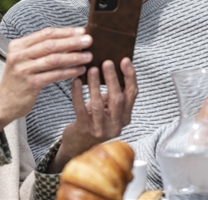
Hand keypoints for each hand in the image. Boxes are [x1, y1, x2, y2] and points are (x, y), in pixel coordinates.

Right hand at [0, 27, 92, 133]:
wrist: (4, 102)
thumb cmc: (19, 79)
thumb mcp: (25, 60)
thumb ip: (42, 50)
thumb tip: (71, 40)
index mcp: (18, 45)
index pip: (45, 34)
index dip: (65, 31)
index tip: (81, 30)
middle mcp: (19, 55)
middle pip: (50, 44)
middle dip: (72, 41)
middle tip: (89, 40)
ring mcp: (24, 69)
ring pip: (54, 60)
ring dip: (74, 57)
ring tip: (89, 56)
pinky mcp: (30, 84)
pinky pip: (54, 75)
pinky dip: (69, 72)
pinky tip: (80, 70)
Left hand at [49, 57, 137, 172]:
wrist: (79, 145)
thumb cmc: (94, 121)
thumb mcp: (108, 108)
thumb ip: (113, 92)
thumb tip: (111, 67)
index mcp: (125, 117)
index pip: (132, 94)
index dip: (130, 76)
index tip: (125, 61)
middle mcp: (116, 125)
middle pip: (117, 99)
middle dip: (112, 78)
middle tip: (107, 62)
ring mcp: (100, 129)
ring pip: (98, 104)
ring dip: (94, 84)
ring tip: (91, 69)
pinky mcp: (84, 129)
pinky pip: (80, 108)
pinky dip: (78, 93)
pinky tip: (76, 81)